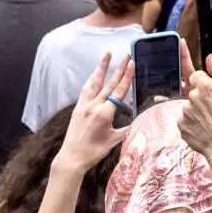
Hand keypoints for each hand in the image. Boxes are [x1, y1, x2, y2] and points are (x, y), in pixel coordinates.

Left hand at [58, 51, 138, 172]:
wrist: (72, 158)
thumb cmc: (94, 151)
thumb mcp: (115, 140)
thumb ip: (127, 128)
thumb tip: (139, 118)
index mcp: (104, 114)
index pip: (119, 91)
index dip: (126, 77)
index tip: (131, 64)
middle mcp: (93, 106)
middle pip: (109, 83)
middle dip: (119, 68)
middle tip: (126, 55)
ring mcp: (84, 105)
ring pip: (95, 82)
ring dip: (102, 67)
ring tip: (107, 55)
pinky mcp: (78, 108)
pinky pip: (86, 89)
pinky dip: (92, 79)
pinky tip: (95, 74)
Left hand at [178, 59, 211, 174]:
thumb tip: (210, 59)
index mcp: (205, 87)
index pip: (196, 74)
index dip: (206, 80)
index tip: (208, 84)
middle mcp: (191, 98)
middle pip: (193, 90)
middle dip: (203, 95)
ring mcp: (185, 113)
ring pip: (190, 105)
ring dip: (199, 109)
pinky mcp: (182, 127)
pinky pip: (186, 119)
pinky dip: (194, 122)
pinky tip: (206, 128)